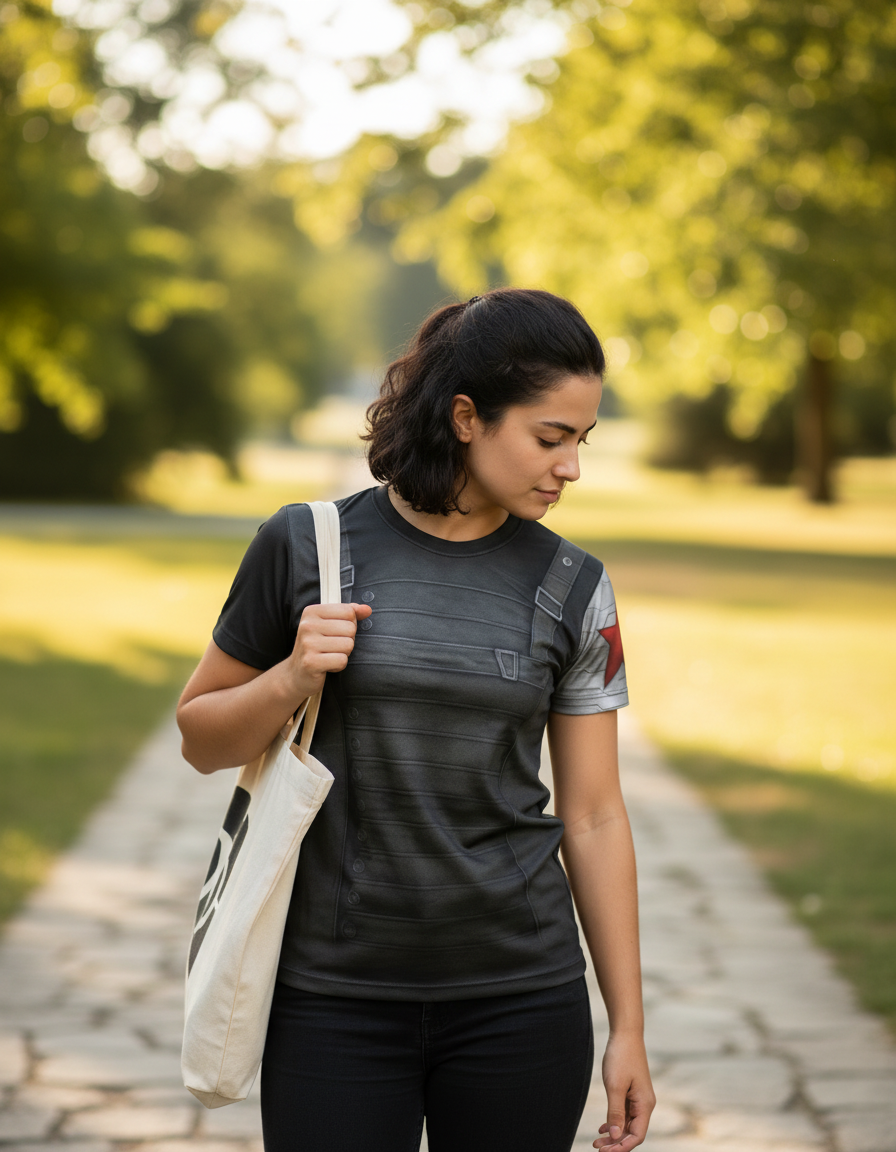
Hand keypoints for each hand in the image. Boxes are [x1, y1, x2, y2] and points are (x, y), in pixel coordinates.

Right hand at [286, 602, 371, 697]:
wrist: (297, 674)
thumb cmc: (317, 647)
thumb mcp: (330, 625)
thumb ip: (349, 614)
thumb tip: (367, 609)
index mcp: (312, 611)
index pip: (348, 611)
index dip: (349, 624)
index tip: (335, 633)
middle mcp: (307, 625)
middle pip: (350, 628)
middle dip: (347, 640)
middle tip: (332, 647)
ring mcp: (307, 644)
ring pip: (348, 645)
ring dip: (343, 654)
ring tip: (329, 656)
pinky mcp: (311, 662)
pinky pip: (342, 660)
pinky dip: (339, 666)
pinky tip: (327, 666)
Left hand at [593, 1032, 654, 1150]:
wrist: (625, 1033)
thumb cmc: (621, 1057)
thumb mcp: (615, 1086)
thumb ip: (615, 1113)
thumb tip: (616, 1137)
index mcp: (645, 1104)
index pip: (637, 1135)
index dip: (622, 1147)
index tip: (604, 1151)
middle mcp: (645, 1104)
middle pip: (632, 1132)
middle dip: (616, 1143)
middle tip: (596, 1147)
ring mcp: (639, 1098)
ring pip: (627, 1124)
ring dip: (614, 1134)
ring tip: (597, 1140)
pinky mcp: (632, 1092)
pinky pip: (625, 1114)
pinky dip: (615, 1122)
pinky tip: (603, 1128)